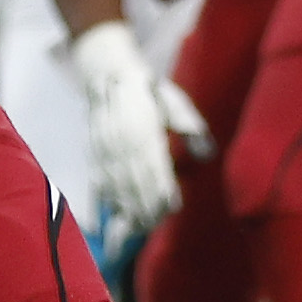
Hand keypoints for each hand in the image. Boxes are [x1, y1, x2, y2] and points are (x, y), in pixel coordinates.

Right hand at [67, 18, 199, 237]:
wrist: (108, 74)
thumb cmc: (148, 91)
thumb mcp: (174, 101)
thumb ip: (190, 126)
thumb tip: (207, 153)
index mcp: (144, 130)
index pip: (153, 167)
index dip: (161, 189)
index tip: (171, 206)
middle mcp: (123, 143)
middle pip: (134, 182)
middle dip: (145, 206)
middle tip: (155, 224)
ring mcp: (105, 150)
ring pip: (116, 186)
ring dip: (127, 208)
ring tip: (139, 227)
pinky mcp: (94, 153)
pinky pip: (99, 181)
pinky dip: (107, 200)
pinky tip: (115, 214)